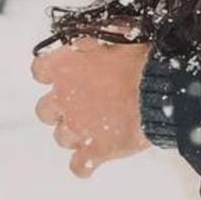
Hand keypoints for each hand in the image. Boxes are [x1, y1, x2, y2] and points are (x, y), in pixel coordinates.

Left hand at [31, 36, 151, 177]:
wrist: (161, 87)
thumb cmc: (141, 56)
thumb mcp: (117, 33)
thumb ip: (96, 38)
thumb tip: (88, 40)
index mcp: (64, 66)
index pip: (39, 70)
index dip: (50, 72)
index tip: (64, 72)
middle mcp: (63, 98)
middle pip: (45, 110)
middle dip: (60, 108)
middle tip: (82, 103)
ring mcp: (77, 127)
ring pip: (62, 137)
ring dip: (76, 133)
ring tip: (98, 127)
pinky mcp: (95, 150)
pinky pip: (80, 166)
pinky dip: (85, 164)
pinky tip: (95, 159)